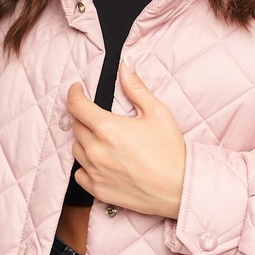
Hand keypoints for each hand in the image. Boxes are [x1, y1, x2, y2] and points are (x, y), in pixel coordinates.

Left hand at [68, 58, 185, 217]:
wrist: (180, 188)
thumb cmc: (170, 150)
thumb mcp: (157, 112)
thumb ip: (136, 87)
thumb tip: (125, 64)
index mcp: (107, 127)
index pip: (76, 105)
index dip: (74, 93)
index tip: (77, 89)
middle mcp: (96, 150)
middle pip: (76, 126)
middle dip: (84, 117)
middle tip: (97, 116)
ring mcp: (95, 172)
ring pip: (76, 150)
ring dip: (84, 141)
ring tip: (102, 140)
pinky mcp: (98, 190)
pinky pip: (80, 174)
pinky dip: (86, 166)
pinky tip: (100, 162)